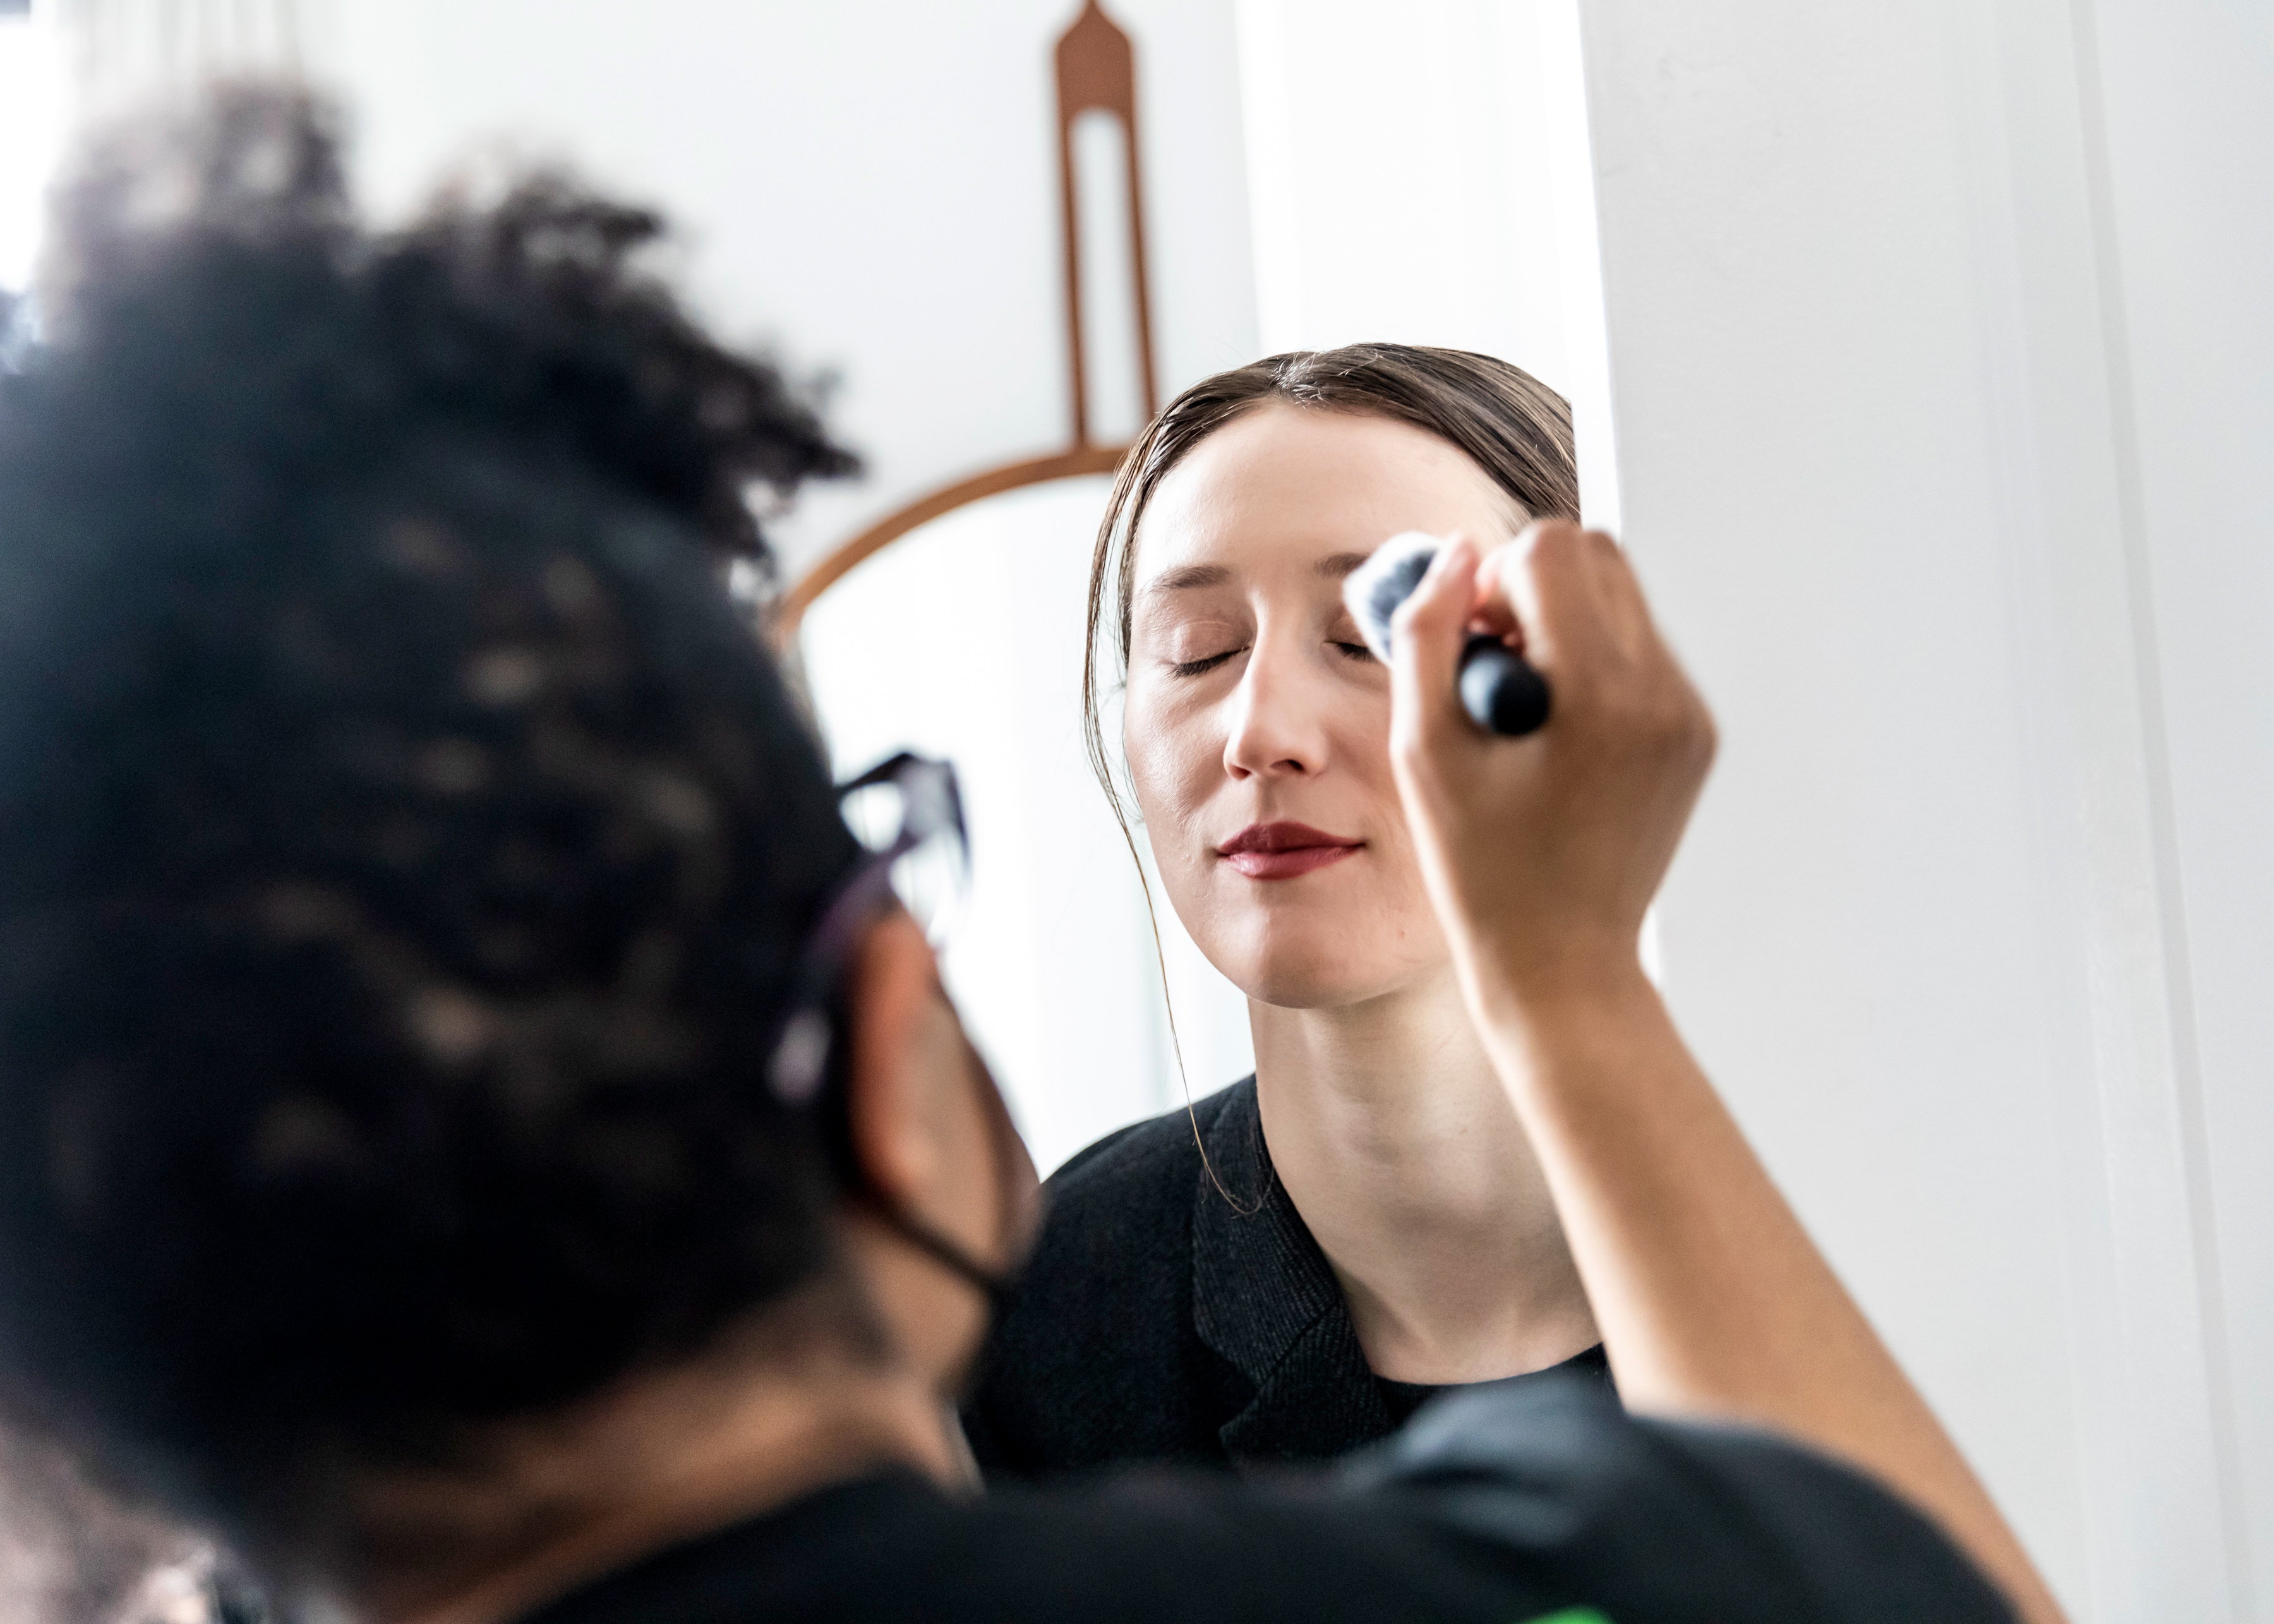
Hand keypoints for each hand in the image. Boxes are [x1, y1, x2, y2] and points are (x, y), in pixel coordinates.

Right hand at [1386, 522, 1714, 1002]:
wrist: (1562, 963)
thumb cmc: (1480, 870)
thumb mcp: (1424, 750)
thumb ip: (1429, 635)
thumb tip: (1458, 553)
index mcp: (1604, 694)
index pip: (1553, 549)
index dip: (1491, 580)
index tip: (1469, 645)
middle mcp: (1665, 693)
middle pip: (1597, 556)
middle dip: (1530, 586)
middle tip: (1489, 662)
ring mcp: (1690, 714)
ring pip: (1620, 597)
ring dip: (1559, 623)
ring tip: (1519, 707)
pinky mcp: (1695, 735)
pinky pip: (1639, 651)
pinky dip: (1589, 665)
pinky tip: (1554, 736)